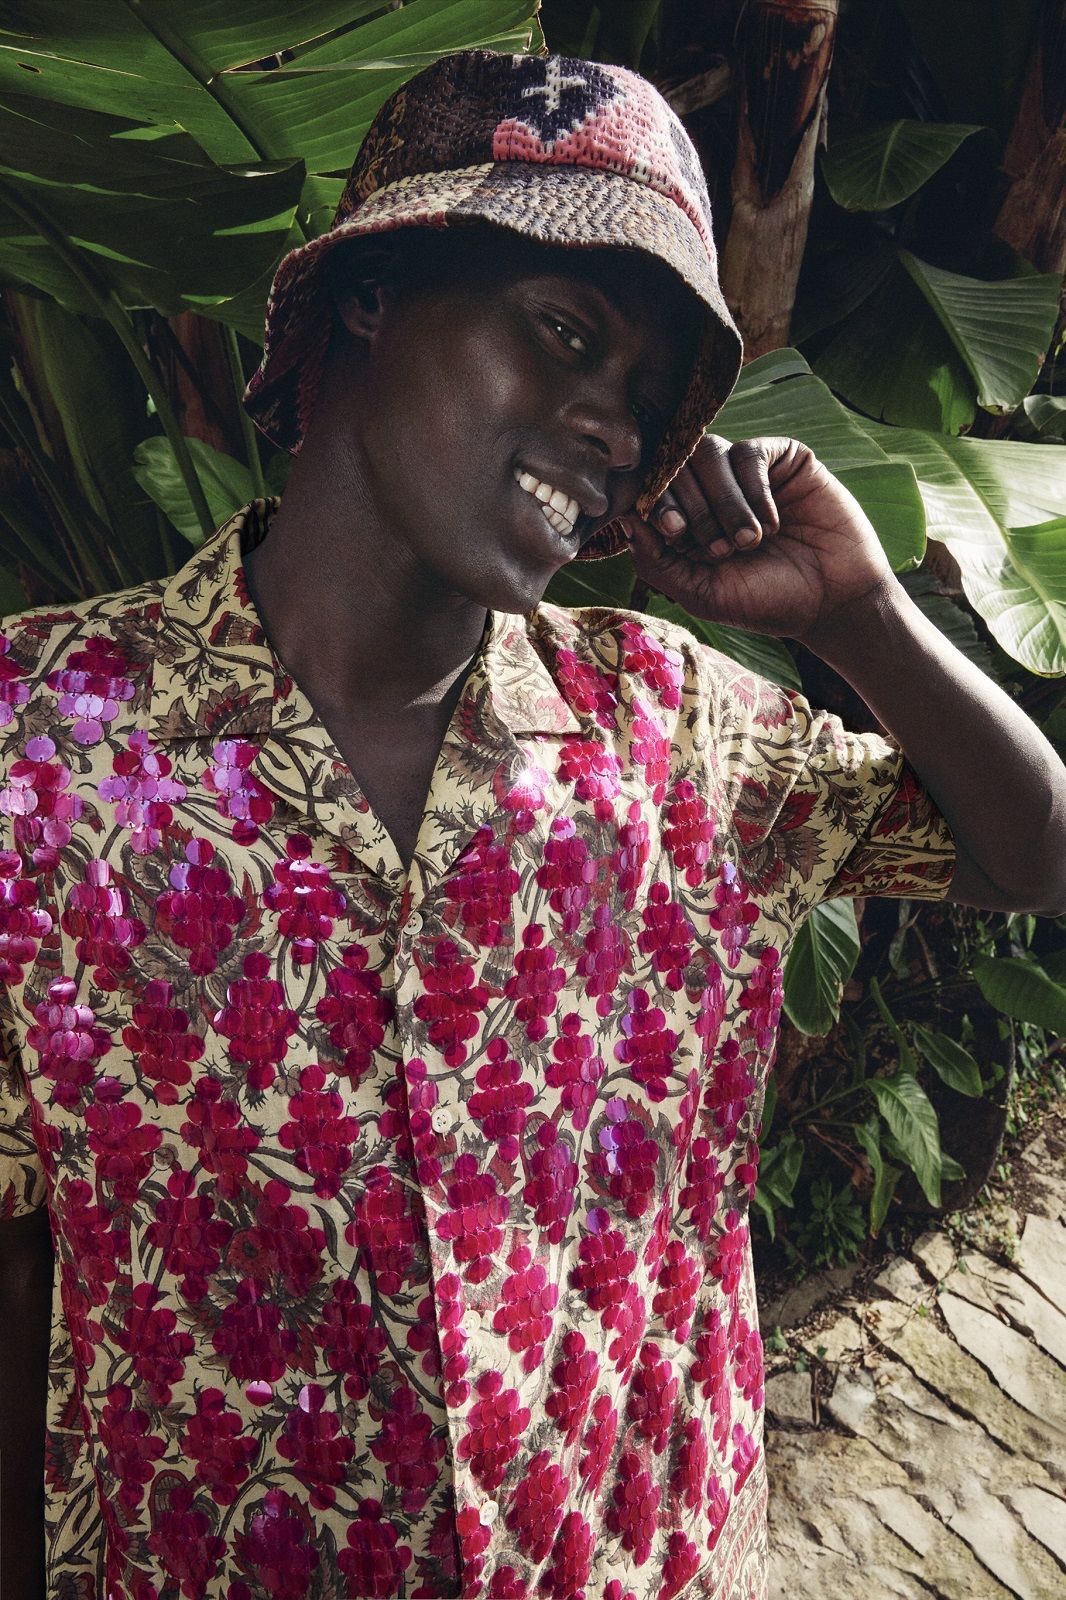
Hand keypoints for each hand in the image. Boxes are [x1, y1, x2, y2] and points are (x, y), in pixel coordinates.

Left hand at [619, 434, 895, 645]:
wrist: (833, 601)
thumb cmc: (765, 602)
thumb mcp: (701, 593)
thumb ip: (656, 560)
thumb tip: (621, 518)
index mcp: (685, 520)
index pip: (650, 487)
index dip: (655, 501)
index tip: (673, 531)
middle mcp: (710, 490)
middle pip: (677, 465)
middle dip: (694, 508)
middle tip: (720, 549)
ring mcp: (746, 472)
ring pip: (710, 453)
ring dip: (724, 502)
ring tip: (747, 542)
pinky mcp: (782, 459)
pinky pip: (750, 453)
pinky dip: (754, 491)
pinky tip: (771, 525)